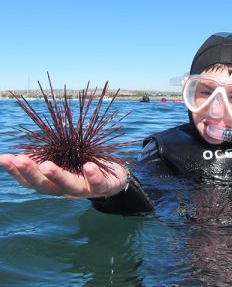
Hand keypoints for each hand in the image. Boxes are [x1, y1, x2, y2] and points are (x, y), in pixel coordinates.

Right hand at [0, 154, 127, 198]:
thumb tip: (25, 148)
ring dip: (57, 176)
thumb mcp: (66, 161)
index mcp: (55, 182)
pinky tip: (88, 166)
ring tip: (47, 165)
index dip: (16, 172)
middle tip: (19, 160)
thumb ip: (50, 157)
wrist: (115, 177)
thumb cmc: (86, 165)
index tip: (3, 158)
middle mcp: (66, 189)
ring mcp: (85, 189)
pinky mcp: (104, 186)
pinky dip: (93, 176)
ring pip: (70, 187)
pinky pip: (99, 184)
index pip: (32, 180)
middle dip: (31, 174)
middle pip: (46, 186)